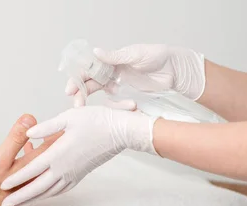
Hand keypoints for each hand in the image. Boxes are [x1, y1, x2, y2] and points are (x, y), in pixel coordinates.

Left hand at [0, 106, 156, 205]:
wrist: (121, 133)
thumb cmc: (96, 121)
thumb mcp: (67, 118)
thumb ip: (45, 127)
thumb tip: (28, 133)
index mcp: (58, 153)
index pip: (31, 169)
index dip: (15, 177)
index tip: (2, 185)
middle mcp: (64, 168)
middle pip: (37, 187)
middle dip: (20, 196)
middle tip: (4, 204)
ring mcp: (73, 174)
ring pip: (49, 191)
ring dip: (33, 198)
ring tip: (20, 203)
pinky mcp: (80, 175)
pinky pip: (61, 189)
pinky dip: (50, 194)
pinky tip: (45, 194)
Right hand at [0, 115, 60, 205]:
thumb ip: (15, 139)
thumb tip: (30, 118)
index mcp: (33, 164)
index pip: (53, 143)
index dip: (61, 129)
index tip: (71, 118)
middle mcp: (37, 172)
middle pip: (53, 152)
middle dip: (57, 138)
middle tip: (64, 123)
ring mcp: (32, 179)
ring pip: (45, 160)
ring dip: (48, 147)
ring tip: (50, 133)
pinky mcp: (25, 184)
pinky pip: (37, 167)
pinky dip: (36, 155)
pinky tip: (29, 148)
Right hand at [67, 44, 205, 108]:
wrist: (176, 70)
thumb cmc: (158, 57)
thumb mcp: (136, 54)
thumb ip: (115, 57)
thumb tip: (95, 53)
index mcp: (110, 61)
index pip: (88, 69)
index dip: (77, 79)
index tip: (70, 90)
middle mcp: (111, 73)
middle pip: (89, 84)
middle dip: (80, 94)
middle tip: (76, 106)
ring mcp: (118, 85)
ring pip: (99, 95)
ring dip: (94, 104)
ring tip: (91, 111)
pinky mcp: (127, 96)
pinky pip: (115, 104)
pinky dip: (117, 107)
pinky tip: (128, 107)